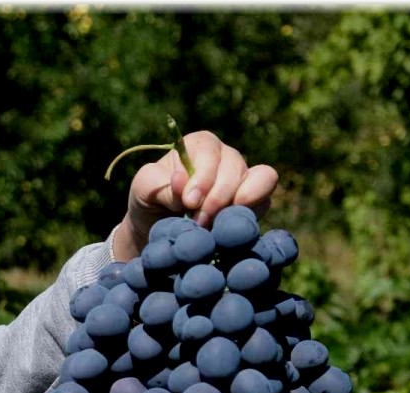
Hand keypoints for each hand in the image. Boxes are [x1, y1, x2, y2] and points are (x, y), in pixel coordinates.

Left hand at [112, 131, 277, 261]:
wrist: (159, 229)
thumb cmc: (150, 201)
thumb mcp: (143, 189)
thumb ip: (159, 184)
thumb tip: (182, 179)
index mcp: (198, 145)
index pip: (210, 152)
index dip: (203, 177)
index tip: (189, 202)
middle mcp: (225, 156)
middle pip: (235, 167)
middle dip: (218, 198)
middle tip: (199, 221)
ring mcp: (243, 177)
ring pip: (260, 179)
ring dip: (238, 205)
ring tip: (214, 224)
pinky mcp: (254, 200)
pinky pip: (266, 200)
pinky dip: (250, 214)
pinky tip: (228, 227)